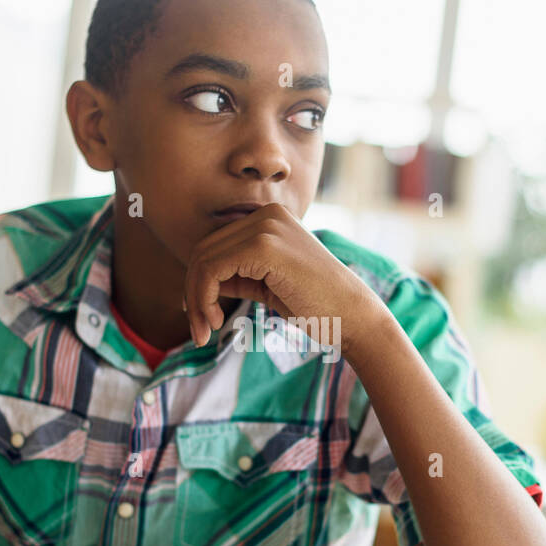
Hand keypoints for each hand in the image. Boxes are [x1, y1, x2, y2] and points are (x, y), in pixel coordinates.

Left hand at [182, 203, 384, 354]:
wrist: (352, 316)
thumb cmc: (315, 305)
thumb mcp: (267, 283)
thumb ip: (237, 275)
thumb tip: (196, 282)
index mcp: (270, 218)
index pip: (215, 245)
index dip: (198, 283)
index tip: (203, 316)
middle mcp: (267, 214)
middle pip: (204, 250)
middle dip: (193, 293)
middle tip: (200, 330)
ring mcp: (266, 226)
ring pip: (203, 260)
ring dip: (196, 300)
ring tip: (205, 331)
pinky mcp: (263, 246)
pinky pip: (212, 269)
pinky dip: (203, 297)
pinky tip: (215, 320)